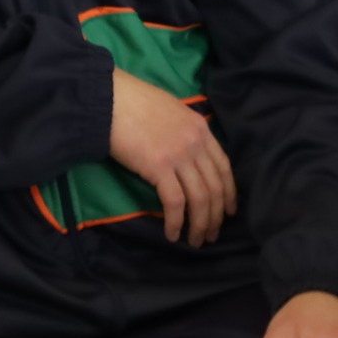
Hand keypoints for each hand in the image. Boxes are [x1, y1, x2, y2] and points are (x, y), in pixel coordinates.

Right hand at [108, 67, 235, 245]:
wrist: (108, 97)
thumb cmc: (132, 101)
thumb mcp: (170, 110)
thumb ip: (183, 131)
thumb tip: (186, 153)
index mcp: (200, 128)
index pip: (224, 168)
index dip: (229, 194)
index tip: (227, 212)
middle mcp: (196, 142)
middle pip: (215, 188)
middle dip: (215, 216)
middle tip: (211, 235)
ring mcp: (179, 155)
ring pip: (200, 199)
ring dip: (200, 225)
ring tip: (195, 241)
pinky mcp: (159, 167)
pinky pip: (175, 203)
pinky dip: (176, 222)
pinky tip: (172, 233)